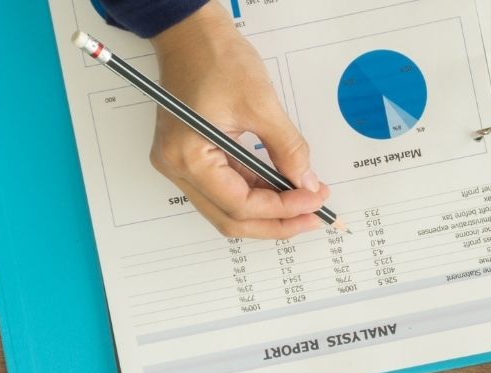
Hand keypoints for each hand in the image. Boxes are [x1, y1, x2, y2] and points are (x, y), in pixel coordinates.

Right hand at [149, 3, 328, 238]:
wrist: (192, 34)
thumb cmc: (216, 58)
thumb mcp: (261, 104)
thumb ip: (287, 149)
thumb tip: (307, 183)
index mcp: (188, 156)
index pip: (239, 204)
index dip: (281, 209)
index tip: (314, 202)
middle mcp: (176, 167)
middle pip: (229, 217)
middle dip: (275, 221)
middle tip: (312, 217)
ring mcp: (179, 163)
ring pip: (226, 206)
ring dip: (266, 209)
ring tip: (303, 203)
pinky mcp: (189, 155)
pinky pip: (224, 186)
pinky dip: (254, 190)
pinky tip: (282, 187)